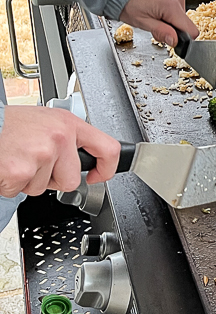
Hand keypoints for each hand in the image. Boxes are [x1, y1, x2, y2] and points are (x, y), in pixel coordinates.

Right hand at [0, 106, 119, 196]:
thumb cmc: (10, 124)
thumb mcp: (46, 122)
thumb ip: (66, 138)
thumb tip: (80, 159)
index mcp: (69, 124)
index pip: (108, 149)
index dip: (107, 168)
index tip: (99, 176)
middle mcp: (59, 137)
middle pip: (72, 180)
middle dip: (53, 179)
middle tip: (35, 163)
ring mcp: (42, 154)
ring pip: (44, 188)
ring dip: (29, 180)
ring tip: (18, 158)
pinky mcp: (21, 170)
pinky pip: (22, 191)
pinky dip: (11, 184)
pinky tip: (8, 165)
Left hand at [120, 0, 198, 47]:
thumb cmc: (128, 2)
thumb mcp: (142, 22)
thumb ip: (161, 32)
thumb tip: (174, 41)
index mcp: (171, 6)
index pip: (191, 30)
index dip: (182, 38)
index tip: (170, 38)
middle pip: (186, 24)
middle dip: (173, 29)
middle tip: (155, 26)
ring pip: (181, 17)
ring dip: (170, 21)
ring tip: (153, 17)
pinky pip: (177, 8)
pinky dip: (169, 13)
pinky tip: (156, 10)